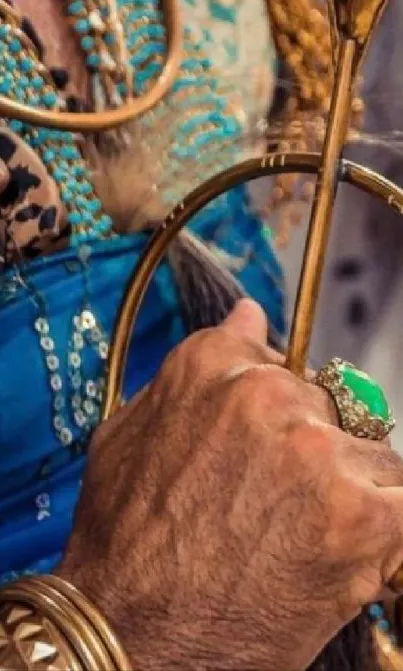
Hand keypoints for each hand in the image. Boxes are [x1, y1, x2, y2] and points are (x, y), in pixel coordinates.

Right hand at [59, 300, 402, 670]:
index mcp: (214, 365)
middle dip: (316, 455)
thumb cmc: (123, 541)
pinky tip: (349, 555)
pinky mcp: (358, 513)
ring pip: (372, 456)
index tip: (278, 446)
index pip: (284, 361)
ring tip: (304, 541)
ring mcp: (315, 450)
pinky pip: (402, 502)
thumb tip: (249, 314)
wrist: (127, 634)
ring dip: (352, 494)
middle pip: (331, 410)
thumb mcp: (130, 433)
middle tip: (279, 511)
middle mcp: (268, 394)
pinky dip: (385, 531)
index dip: (284, 412)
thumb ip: (198, 369)